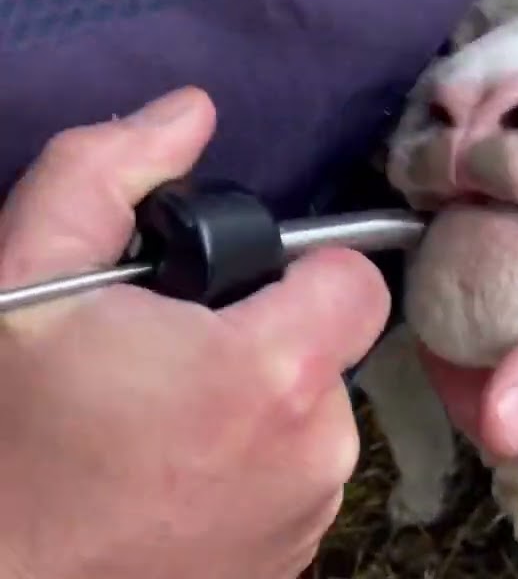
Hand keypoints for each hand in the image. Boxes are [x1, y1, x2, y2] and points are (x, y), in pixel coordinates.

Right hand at [0, 88, 389, 578]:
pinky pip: (293, 485)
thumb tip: (189, 112)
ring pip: (310, 421)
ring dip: (253, 412)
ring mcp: (307, 517)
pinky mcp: (289, 565)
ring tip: (158, 430)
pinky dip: (248, 474)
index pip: (355, 282)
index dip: (300, 272)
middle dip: (264, 341)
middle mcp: (315, 450)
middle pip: (328, 351)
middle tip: (168, 362)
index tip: (234, 290)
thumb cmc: (7, 439)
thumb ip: (106, 173)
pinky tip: (170, 483)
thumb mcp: (28, 281)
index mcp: (272, 370)